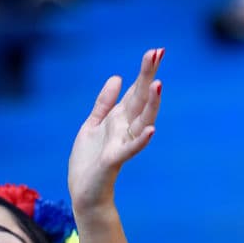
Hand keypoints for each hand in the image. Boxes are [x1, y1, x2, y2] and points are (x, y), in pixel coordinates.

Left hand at [68, 48, 162, 216]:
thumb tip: (117, 78)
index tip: (156, 50)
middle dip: (148, 76)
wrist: (84, 192)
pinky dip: (141, 139)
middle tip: (158, 52)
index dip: (144, 71)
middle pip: (140, 98)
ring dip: (151, 103)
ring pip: (141, 120)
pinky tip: (151, 129)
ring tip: (158, 84)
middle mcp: (125, 128)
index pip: (135, 91)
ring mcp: (122, 143)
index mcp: (118, 118)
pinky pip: (130, 148)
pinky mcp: (114, 159)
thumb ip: (104, 103)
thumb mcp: (92, 125)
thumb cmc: (89, 161)